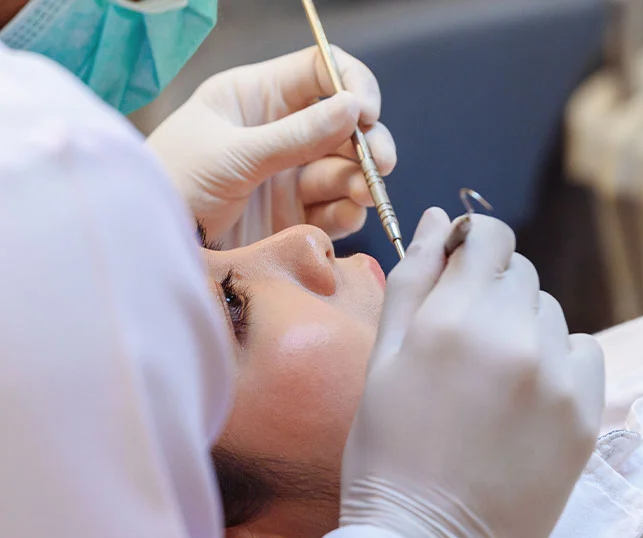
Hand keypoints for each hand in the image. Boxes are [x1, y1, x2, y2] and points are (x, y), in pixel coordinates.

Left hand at [146, 46, 395, 245]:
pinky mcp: (293, 218)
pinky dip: (347, 212)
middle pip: (343, 125)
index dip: (352, 85)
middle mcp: (278, 132)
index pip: (320, 72)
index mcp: (256, 98)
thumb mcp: (232, 155)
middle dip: (367, 142)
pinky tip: (347, 214)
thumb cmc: (172, 187)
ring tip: (363, 193)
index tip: (367, 113)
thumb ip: (295, 135)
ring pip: (344, 169)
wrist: (150, 249)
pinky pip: (334, 210)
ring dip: (360, 180)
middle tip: (380, 163)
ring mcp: (288, 176)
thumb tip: (353, 107)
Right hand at [340, 209, 604, 537]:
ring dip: (523, 326)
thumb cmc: (385, 453)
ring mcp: (558, 378)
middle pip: (520, 271)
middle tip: (463, 340)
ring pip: (550, 312)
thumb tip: (436, 217)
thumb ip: (412, 279)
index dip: (471, 243)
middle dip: (492, 289)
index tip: (459, 267)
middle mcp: (514, 338)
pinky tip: (528, 395)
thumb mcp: (381, 361)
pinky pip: (584, 352)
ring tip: (491, 378)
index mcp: (454, 319)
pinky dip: (559, 360)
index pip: (488, 235)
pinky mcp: (586, 415)